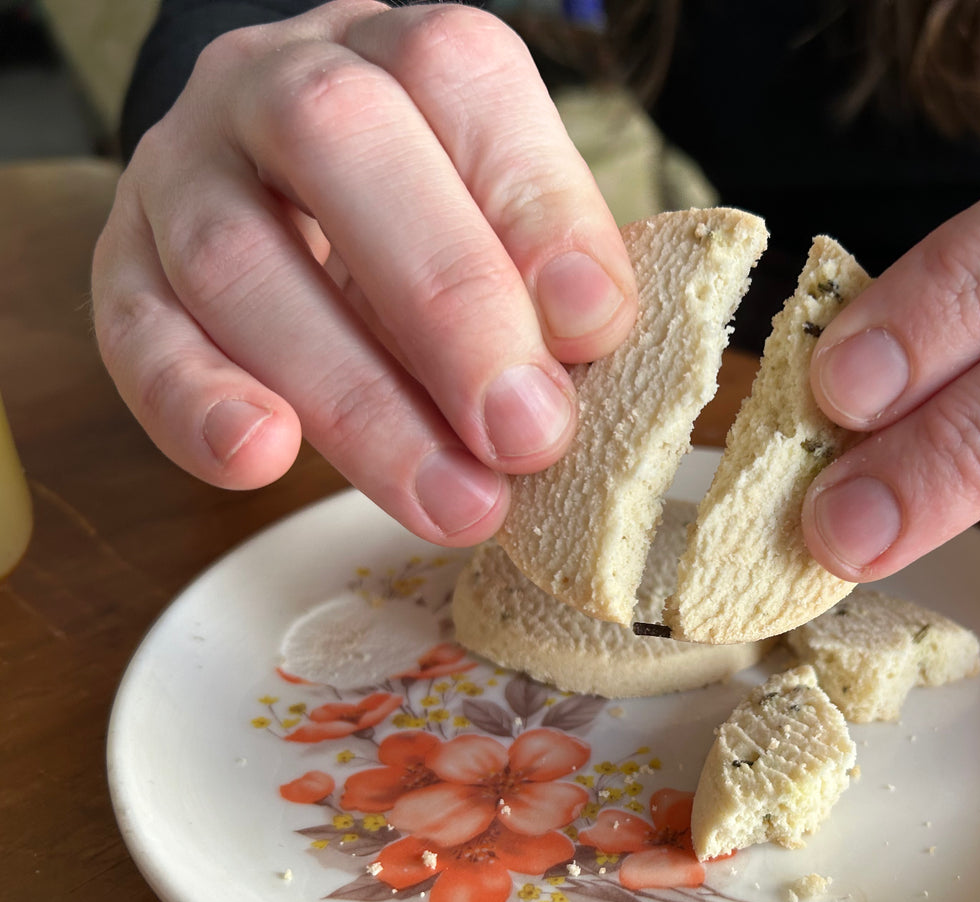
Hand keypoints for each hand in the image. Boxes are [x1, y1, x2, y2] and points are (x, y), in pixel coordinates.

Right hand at [92, 0, 635, 543]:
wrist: (284, 190)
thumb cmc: (432, 217)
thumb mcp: (506, 223)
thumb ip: (545, 275)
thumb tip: (582, 356)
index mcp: (403, 56)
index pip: (462, 80)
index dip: (534, 208)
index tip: (593, 332)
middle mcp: (278, 83)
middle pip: (340, 145)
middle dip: (448, 304)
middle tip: (526, 435)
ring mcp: (182, 166)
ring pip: (236, 257)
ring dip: (355, 399)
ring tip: (452, 502)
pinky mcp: (120, 262)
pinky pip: (136, 331)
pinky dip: (197, 402)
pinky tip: (261, 460)